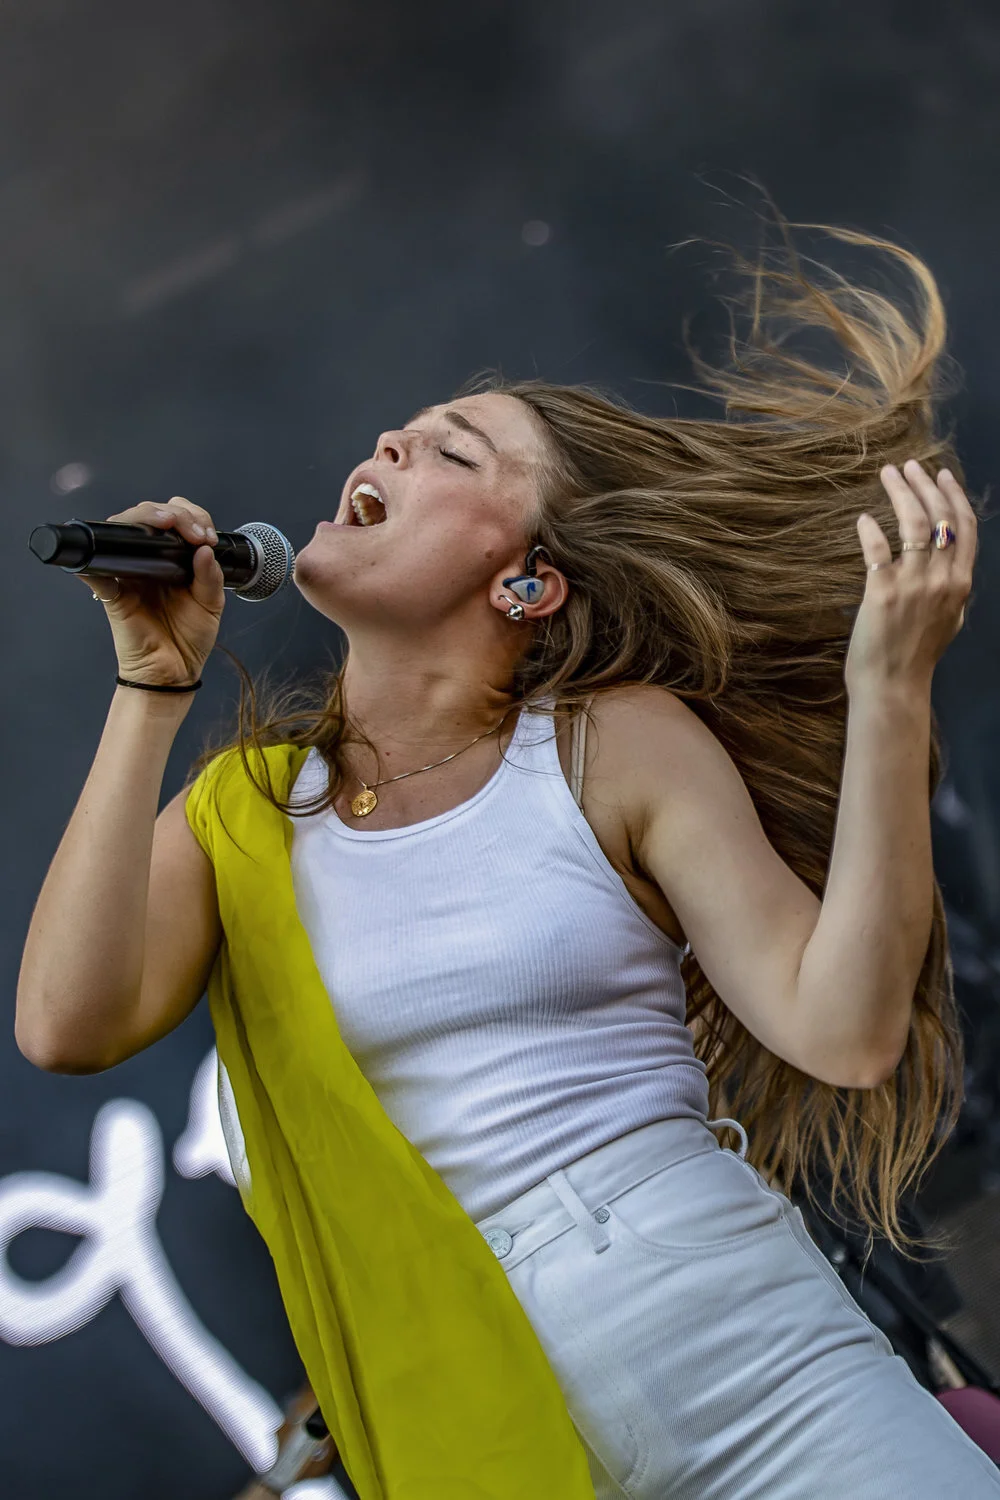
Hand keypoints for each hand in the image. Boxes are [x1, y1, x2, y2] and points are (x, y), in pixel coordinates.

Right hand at [76, 497, 224, 686]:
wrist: (174, 672)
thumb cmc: (189, 639)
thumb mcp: (211, 605)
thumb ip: (210, 577)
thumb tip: (204, 549)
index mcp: (172, 558)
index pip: (176, 519)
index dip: (191, 516)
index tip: (206, 535)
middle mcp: (148, 559)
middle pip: (150, 514)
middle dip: (176, 513)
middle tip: (194, 533)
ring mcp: (127, 572)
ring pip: (124, 528)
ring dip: (147, 517)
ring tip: (170, 525)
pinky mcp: (111, 592)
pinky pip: (94, 571)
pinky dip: (94, 560)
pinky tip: (110, 552)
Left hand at [844, 459, 975, 694]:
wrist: (893, 685)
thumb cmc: (916, 654)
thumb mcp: (949, 619)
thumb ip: (951, 590)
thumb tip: (952, 567)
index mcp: (960, 584)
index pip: (965, 528)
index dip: (954, 496)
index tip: (942, 474)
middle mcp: (942, 580)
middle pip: (941, 518)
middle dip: (925, 485)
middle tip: (908, 467)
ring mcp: (913, 585)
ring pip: (913, 525)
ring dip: (900, 494)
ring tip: (887, 475)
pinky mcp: (882, 593)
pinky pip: (877, 550)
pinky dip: (870, 530)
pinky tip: (862, 519)